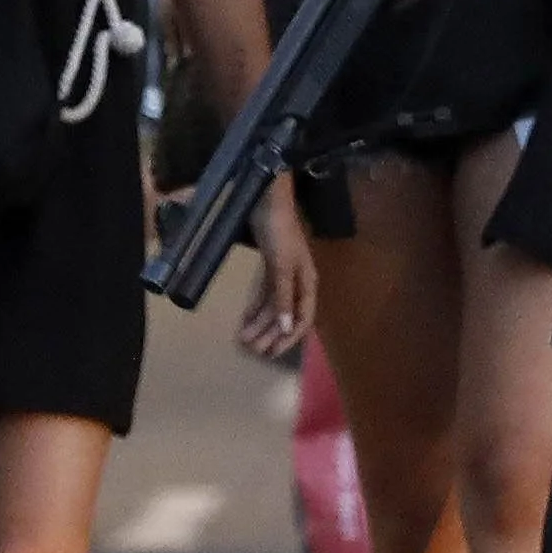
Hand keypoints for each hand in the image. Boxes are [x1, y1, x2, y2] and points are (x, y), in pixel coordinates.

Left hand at [234, 202, 317, 364]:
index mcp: (307, 282)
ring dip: (260, 323)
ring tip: (244, 339)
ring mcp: (282, 274)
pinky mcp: (269, 266)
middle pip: (285, 316)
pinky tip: (245, 320)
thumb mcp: (282, 266)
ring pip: (273, 307)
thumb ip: (284, 296)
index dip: (289, 338)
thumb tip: (287, 329)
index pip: (303, 319)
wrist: (268, 199)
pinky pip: (264, 294)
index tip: (272, 353)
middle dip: (270, 334)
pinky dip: (255, 308)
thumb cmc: (279, 231)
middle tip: (252, 350)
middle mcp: (297, 282)